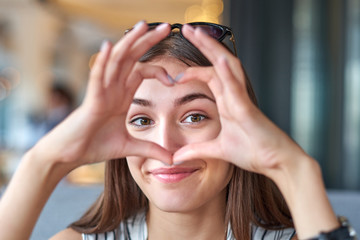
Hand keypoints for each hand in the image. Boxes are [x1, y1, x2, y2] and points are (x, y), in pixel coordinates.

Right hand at [33, 21, 172, 167]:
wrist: (71, 155)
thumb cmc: (95, 146)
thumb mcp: (130, 147)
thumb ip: (151, 149)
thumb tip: (172, 159)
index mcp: (122, 95)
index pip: (141, 71)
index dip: (158, 70)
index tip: (174, 80)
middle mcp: (113, 88)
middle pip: (131, 58)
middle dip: (148, 42)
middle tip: (166, 27)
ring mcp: (101, 92)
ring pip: (116, 61)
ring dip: (129, 43)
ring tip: (143, 26)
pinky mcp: (91, 100)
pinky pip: (96, 77)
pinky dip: (102, 62)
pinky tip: (108, 46)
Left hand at [173, 25, 306, 177]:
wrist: (277, 162)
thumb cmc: (253, 152)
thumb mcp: (217, 150)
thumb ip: (196, 150)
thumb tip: (176, 157)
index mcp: (227, 102)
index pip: (209, 76)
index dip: (192, 70)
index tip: (173, 73)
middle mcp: (234, 95)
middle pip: (217, 63)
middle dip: (202, 44)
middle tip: (186, 28)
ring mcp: (242, 100)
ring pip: (227, 67)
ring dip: (213, 49)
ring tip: (197, 32)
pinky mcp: (248, 110)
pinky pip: (237, 87)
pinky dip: (228, 73)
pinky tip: (218, 59)